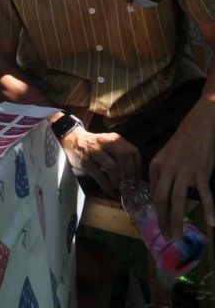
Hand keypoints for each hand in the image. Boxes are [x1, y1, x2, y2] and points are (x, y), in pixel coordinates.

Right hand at [59, 126, 141, 194]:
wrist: (72, 140)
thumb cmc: (94, 145)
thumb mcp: (109, 143)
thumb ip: (121, 152)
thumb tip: (135, 173)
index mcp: (115, 138)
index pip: (133, 152)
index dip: (138, 167)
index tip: (137, 178)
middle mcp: (106, 142)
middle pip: (125, 158)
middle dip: (129, 174)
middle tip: (128, 184)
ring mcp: (95, 151)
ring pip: (113, 167)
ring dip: (117, 181)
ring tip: (117, 187)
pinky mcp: (86, 161)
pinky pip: (100, 176)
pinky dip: (106, 186)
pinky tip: (108, 190)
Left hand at [150, 104, 214, 239]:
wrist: (197, 127)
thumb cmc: (181, 144)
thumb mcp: (165, 157)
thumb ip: (162, 176)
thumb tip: (161, 199)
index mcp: (156, 165)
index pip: (154, 193)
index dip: (157, 212)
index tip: (160, 226)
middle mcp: (168, 169)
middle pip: (162, 199)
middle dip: (163, 221)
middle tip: (167, 237)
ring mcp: (185, 171)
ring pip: (178, 200)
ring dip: (177, 220)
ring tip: (178, 235)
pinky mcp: (201, 172)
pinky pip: (205, 194)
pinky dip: (209, 208)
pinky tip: (211, 223)